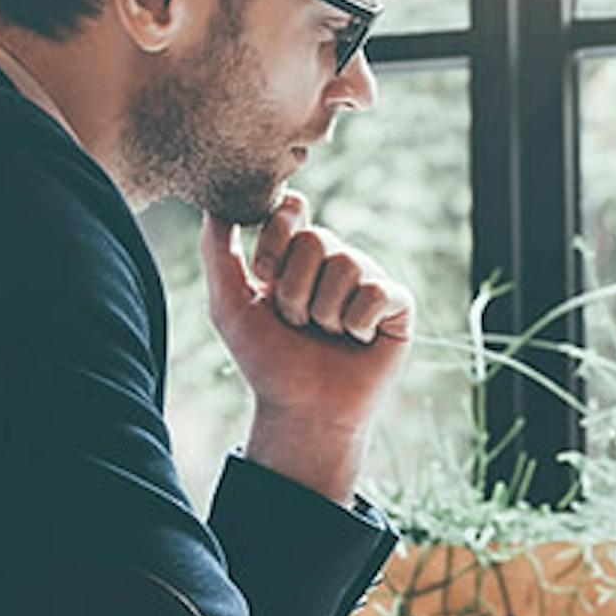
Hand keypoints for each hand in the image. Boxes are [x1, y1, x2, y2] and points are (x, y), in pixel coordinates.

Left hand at [199, 190, 413, 432]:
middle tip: (297, 322)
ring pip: (346, 265)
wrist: (303, 409)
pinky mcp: (398, 303)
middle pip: (317, 238)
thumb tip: (217, 206)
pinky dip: (356, 324)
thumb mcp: (229, 305)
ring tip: (326, 334)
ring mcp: (368, 278)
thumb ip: (217, 252)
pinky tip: (357, 340)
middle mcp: (336, 259)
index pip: (292, 209)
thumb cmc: (267, 360)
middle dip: (295, 290)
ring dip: (324, 312)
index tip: (265, 277)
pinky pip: (377, 292)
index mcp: (298, 253)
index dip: (276, 241)